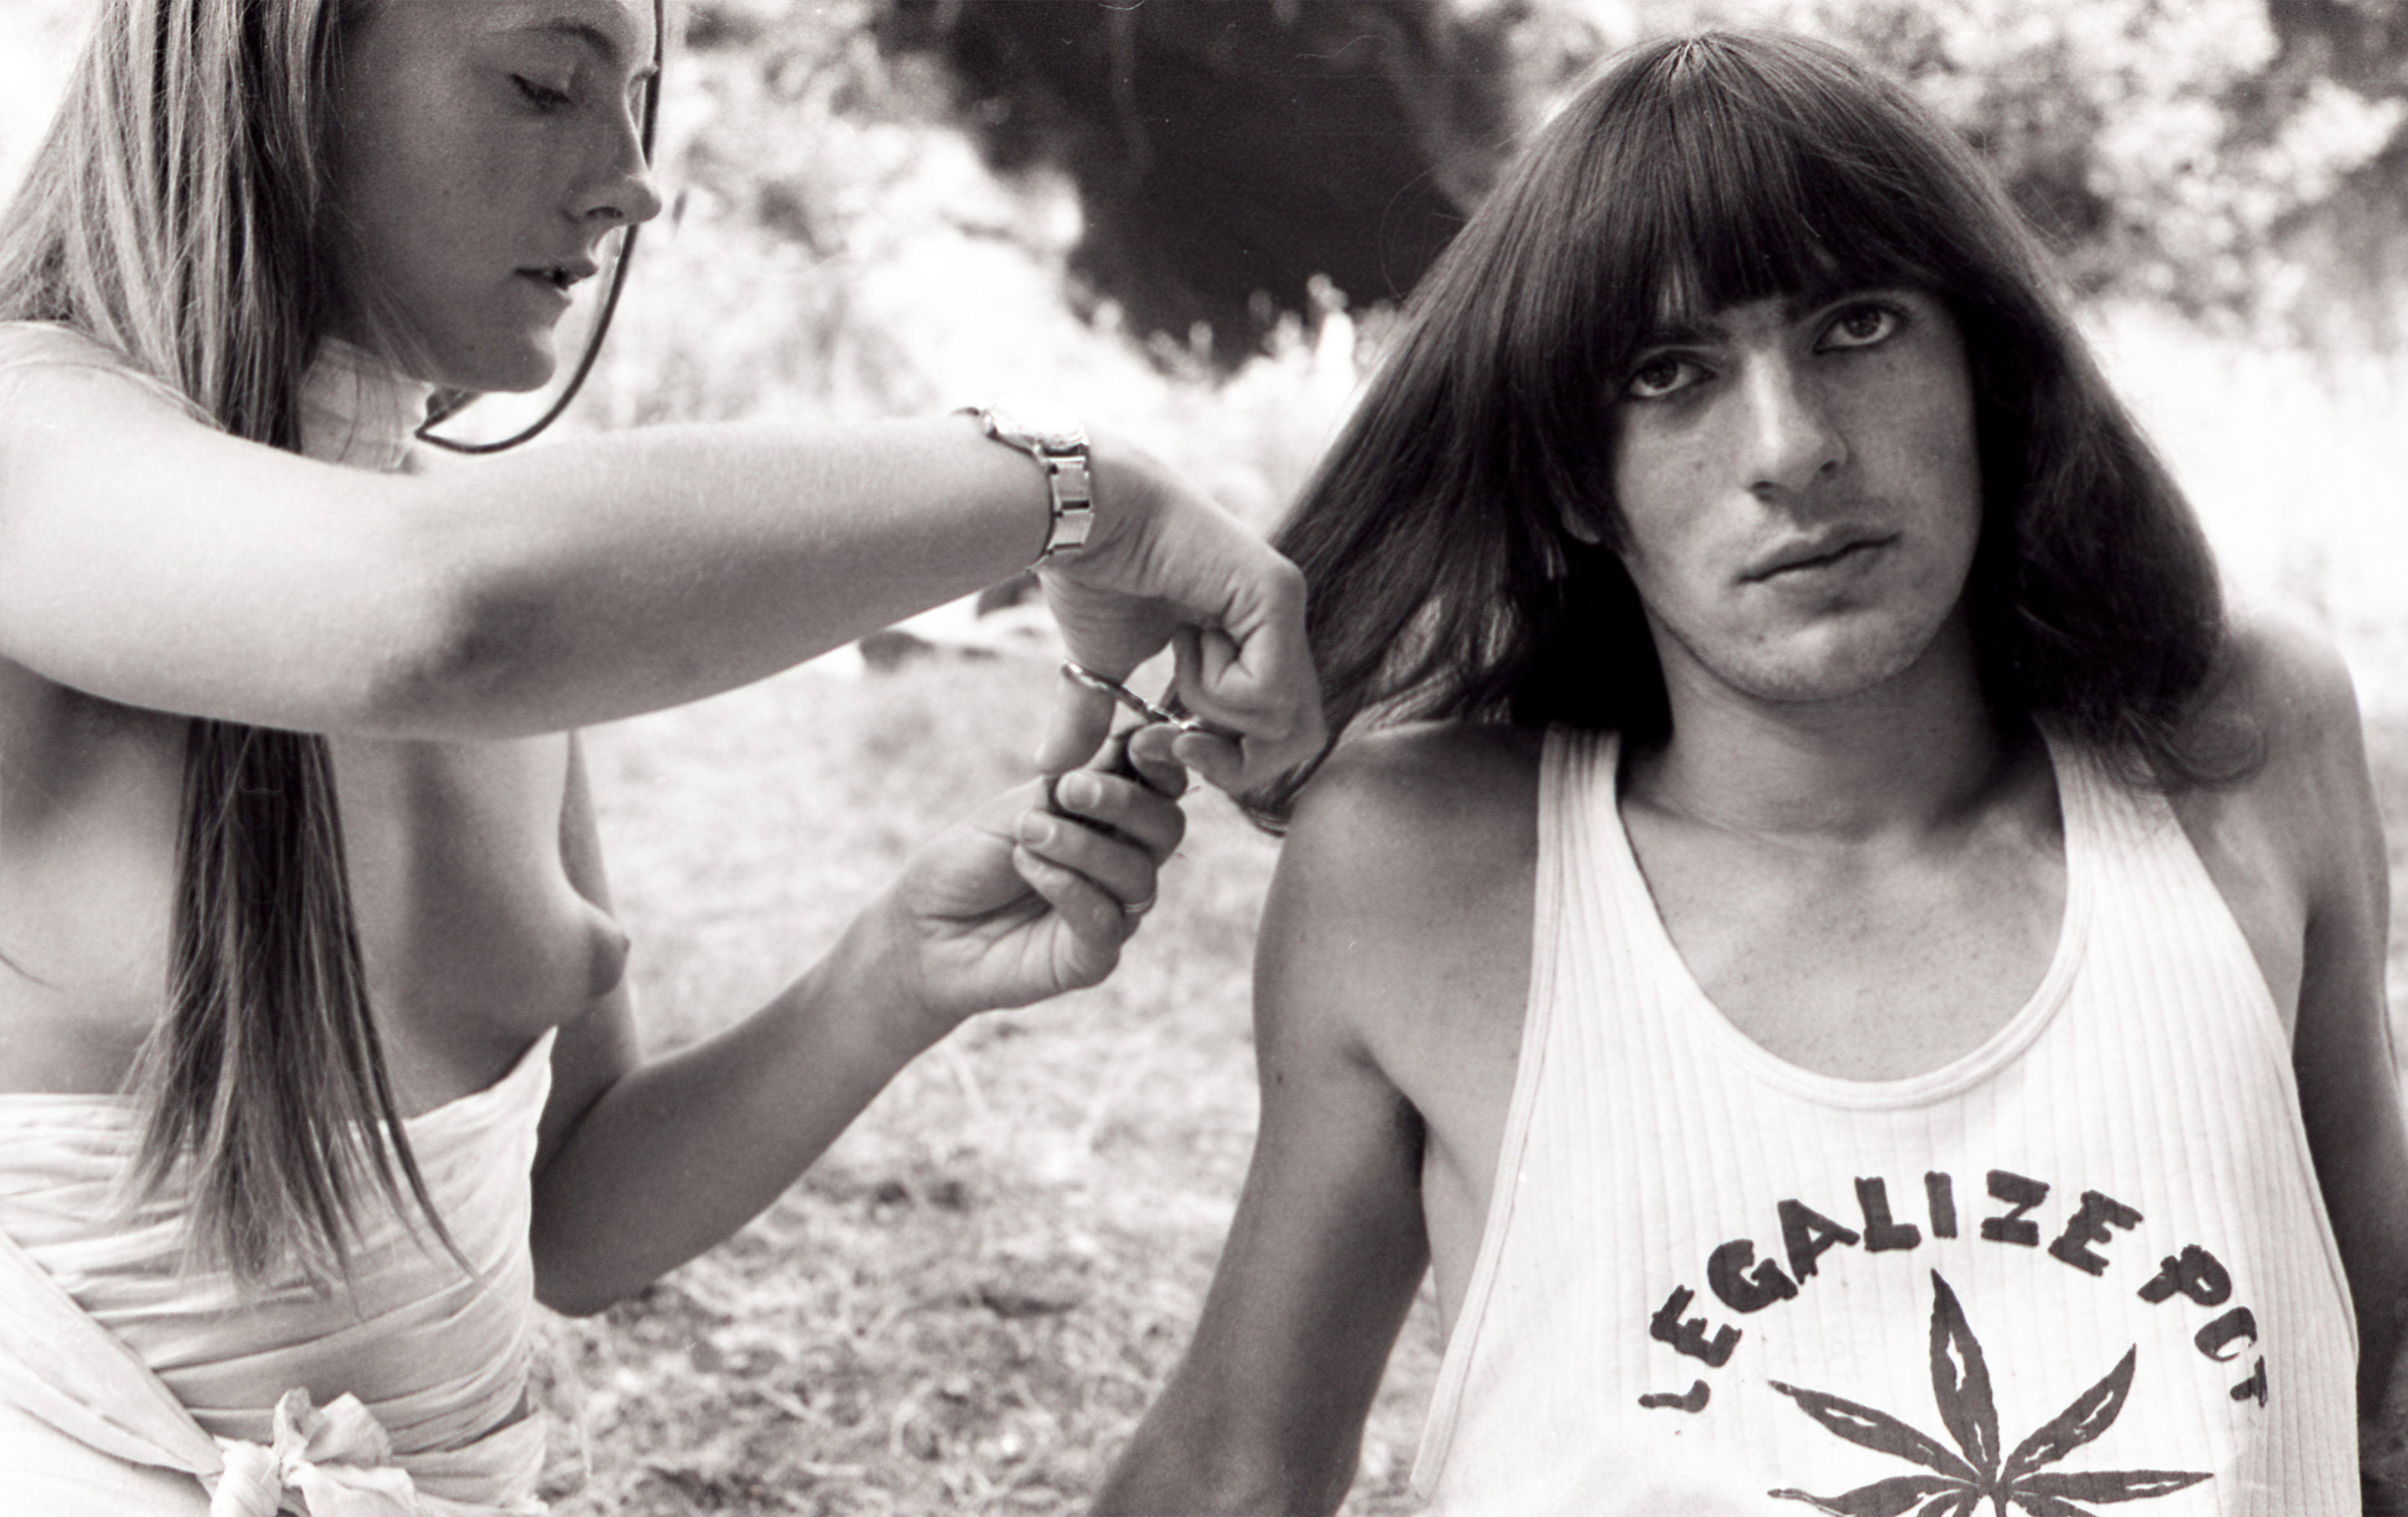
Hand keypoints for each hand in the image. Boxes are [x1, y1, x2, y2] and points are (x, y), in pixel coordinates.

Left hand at [877, 725, 1189, 1036]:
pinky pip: (1106, 921)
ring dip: (1082, 846)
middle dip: (1124, 802)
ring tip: (1027, 833)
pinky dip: (1069, 888)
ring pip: (1138, 876)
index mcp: (1109, 819)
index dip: (1159, 763)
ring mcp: (1112, 912)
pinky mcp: (1092, 957)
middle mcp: (1121, 864)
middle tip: (1070, 790)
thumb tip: (1122, 748)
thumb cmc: (967, 861)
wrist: (922, 928)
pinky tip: (1029, 868)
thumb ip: (1070, 786)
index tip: (1134, 744)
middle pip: (1166, 830)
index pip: (1160, 787)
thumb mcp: (1016, 808)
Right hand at [1034, 430, 1321, 794]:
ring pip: (1286, 719)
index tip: (1168, 744)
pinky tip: (1188, 635)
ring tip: (1179, 652)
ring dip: (1216, 710)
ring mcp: (1284, 607)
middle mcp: (1279, 623)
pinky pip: (1267, 689)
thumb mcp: (1096, 666)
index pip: (1279, 732)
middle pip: (1300, 739)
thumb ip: (1092, 716)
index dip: (1230, 763)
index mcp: (1251, 639)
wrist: (1081, 514)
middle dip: (1237, 764)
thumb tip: (1051, 767)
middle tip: (1181, 740)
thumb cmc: (1090, 571)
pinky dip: (1218, 686)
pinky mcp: (1276, 594)